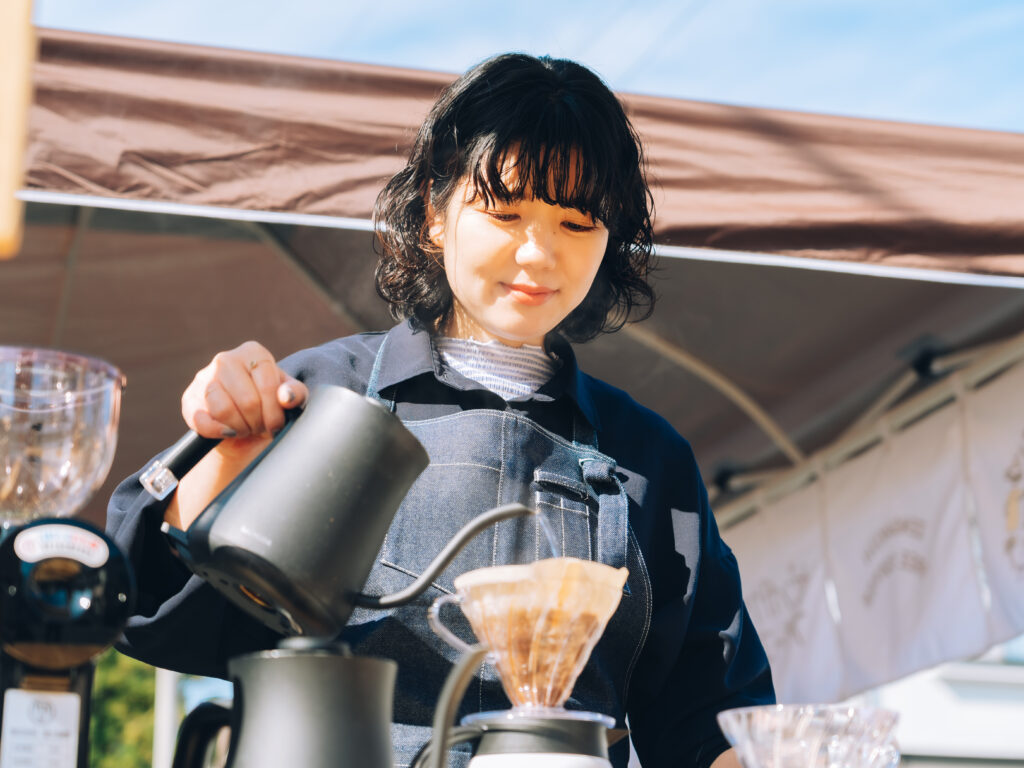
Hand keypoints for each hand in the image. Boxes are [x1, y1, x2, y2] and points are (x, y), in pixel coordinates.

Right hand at [181, 341, 308, 438]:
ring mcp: (204, 377)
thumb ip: (295, 394)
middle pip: (248, 401)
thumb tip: (286, 397)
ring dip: (239, 428)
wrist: (244, 426)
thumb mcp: (288, 398)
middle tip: (260, 426)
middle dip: (258, 423)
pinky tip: (228, 432)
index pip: (268, 387)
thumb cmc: (269, 406)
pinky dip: (218, 432)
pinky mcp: (189, 398)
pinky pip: (202, 421)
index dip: (275, 413)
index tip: (276, 424)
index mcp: (254, 352)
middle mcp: (226, 359)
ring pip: (223, 410)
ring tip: (246, 428)